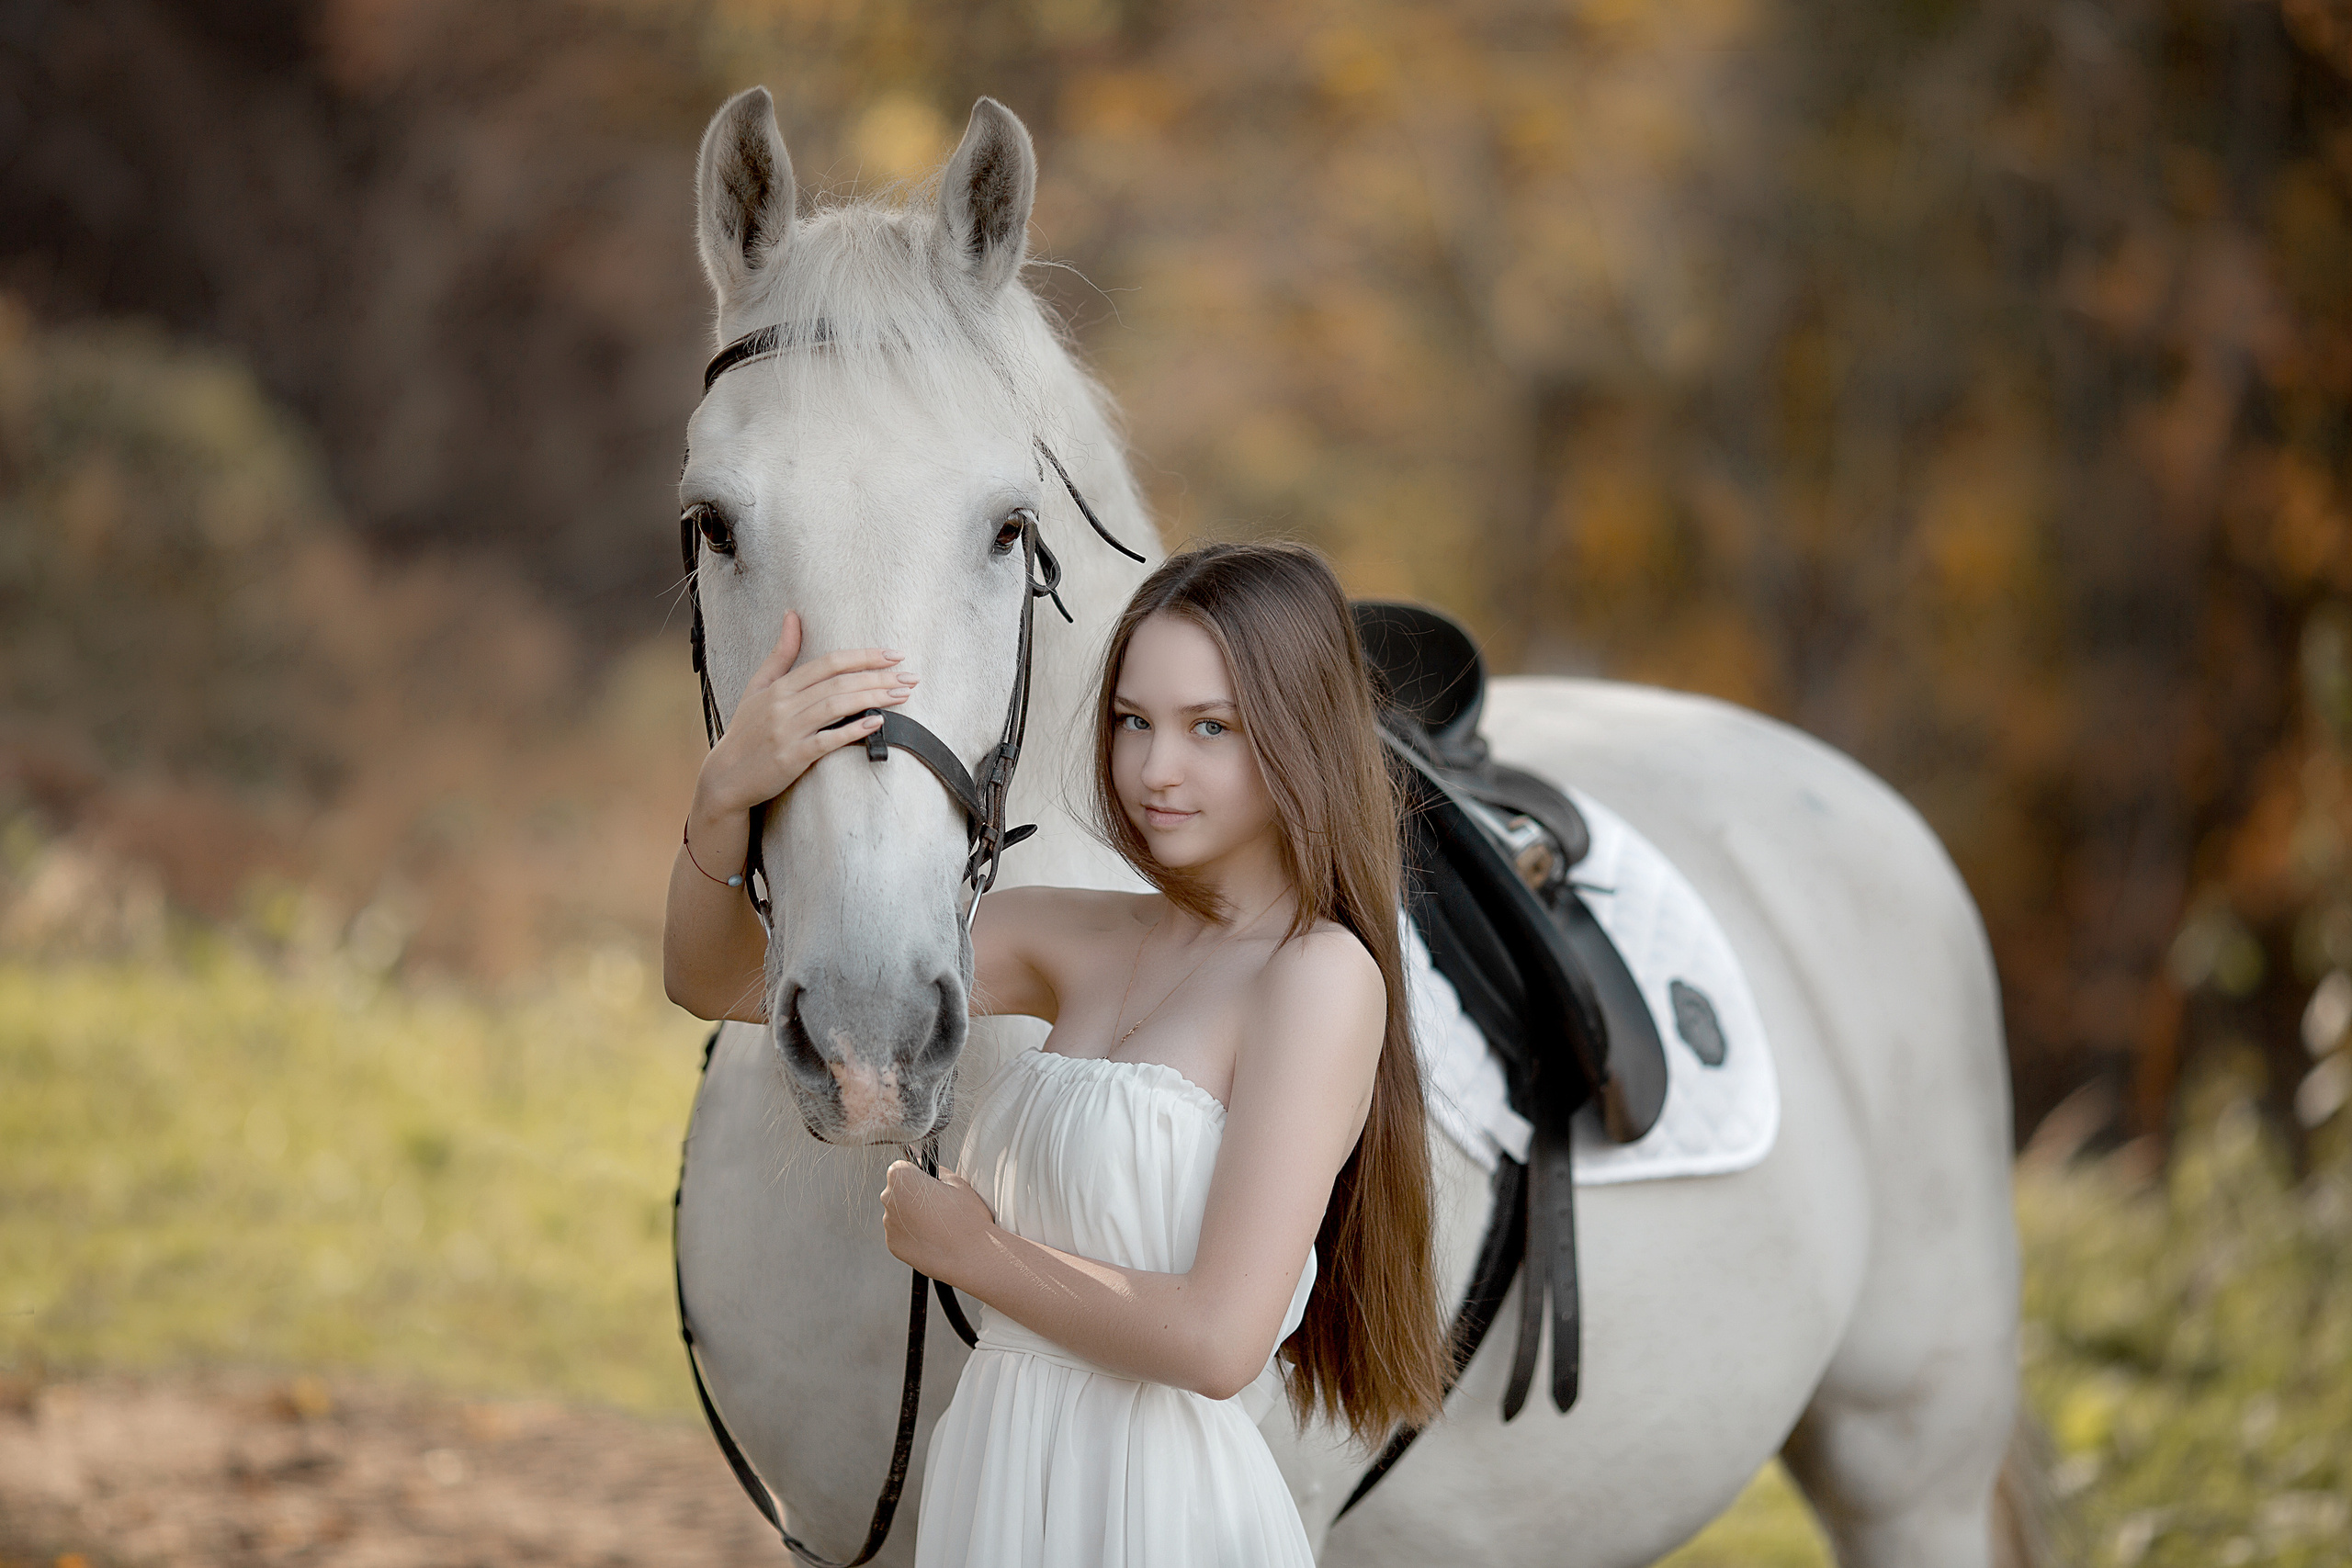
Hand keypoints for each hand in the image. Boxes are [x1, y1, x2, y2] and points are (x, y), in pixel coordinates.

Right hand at [694, 610, 916, 818]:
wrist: (726, 777)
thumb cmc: (746, 730)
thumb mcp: (758, 687)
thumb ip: (781, 653)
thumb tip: (792, 615)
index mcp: (779, 686)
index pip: (828, 663)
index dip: (863, 656)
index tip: (894, 654)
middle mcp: (784, 705)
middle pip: (838, 683)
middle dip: (879, 677)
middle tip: (910, 676)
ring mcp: (788, 732)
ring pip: (837, 707)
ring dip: (874, 698)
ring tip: (902, 695)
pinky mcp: (793, 758)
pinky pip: (828, 741)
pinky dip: (853, 730)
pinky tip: (877, 722)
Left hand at [880, 1161, 996, 1281]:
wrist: (970, 1255)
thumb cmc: (966, 1216)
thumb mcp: (955, 1181)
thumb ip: (933, 1169)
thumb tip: (920, 1161)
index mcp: (901, 1178)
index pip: (901, 1167)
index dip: (918, 1175)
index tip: (931, 1185)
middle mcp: (888, 1199)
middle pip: (897, 1191)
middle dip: (912, 1195)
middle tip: (937, 1206)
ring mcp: (889, 1223)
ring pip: (899, 1213)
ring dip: (912, 1216)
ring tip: (938, 1225)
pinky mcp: (893, 1244)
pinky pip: (900, 1233)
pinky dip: (912, 1234)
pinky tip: (932, 1238)